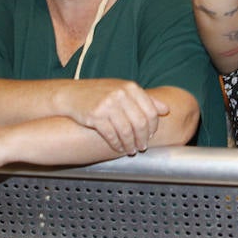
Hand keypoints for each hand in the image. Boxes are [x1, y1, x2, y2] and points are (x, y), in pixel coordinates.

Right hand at [56, 79, 170, 154]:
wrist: (71, 94)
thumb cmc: (100, 93)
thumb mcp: (123, 90)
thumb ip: (146, 99)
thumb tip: (166, 109)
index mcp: (130, 87)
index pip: (150, 111)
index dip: (153, 127)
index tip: (151, 136)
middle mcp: (120, 94)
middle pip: (140, 123)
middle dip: (143, 138)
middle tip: (142, 147)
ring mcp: (107, 104)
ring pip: (126, 131)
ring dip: (130, 144)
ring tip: (131, 150)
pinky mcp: (95, 115)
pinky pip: (111, 135)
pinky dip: (116, 144)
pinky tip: (118, 148)